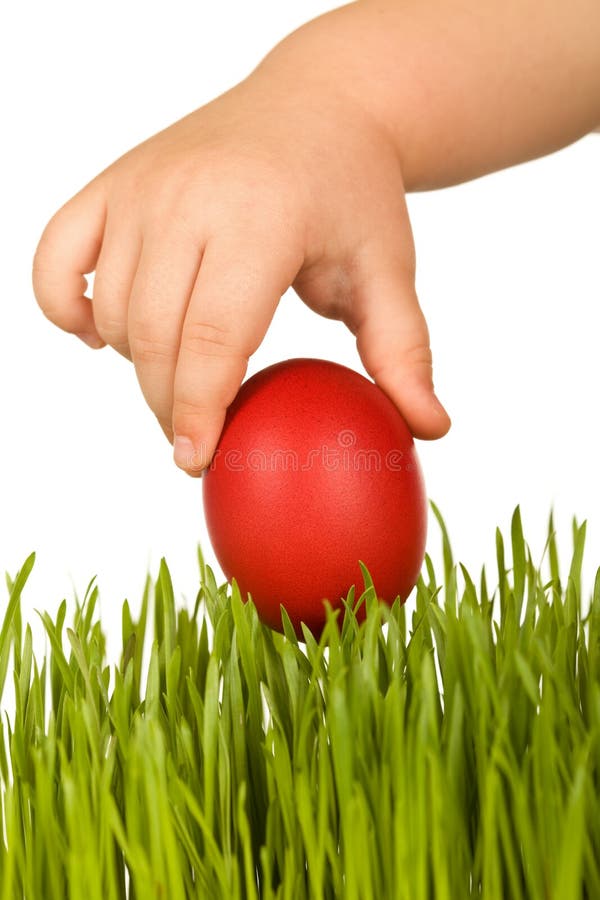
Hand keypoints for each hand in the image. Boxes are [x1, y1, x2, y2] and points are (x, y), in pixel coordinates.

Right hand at [33, 61, 449, 475]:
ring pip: (112, 311)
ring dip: (138, 363)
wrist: (315, 105)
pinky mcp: (111, 183)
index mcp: (261, 217)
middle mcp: (188, 196)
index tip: (198, 461)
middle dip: (169, 405)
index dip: (199, 412)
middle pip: (155, 337)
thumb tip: (430, 430)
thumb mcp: (387, 268)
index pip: (213, 338)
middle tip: (197, 436)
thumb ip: (403, 351)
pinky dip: (65, 308)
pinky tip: (103, 334)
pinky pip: (55, 261)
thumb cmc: (351, 192)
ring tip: (183, 374)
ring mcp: (141, 185)